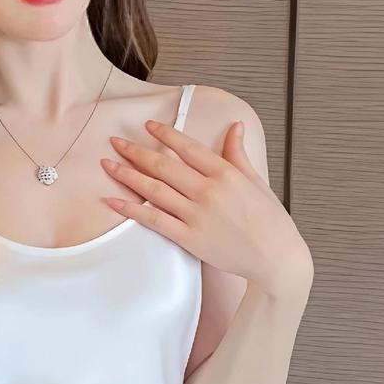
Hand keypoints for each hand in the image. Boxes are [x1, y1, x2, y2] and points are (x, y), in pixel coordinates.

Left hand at [100, 112, 312, 296]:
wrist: (276, 256)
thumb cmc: (269, 220)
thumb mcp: (255, 180)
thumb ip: (237, 154)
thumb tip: (235, 126)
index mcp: (225, 173)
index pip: (187, 147)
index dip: (165, 134)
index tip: (147, 126)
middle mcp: (208, 190)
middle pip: (164, 165)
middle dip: (136, 151)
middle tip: (115, 142)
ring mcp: (197, 215)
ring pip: (154, 190)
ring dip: (127, 175)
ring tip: (108, 164)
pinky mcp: (190, 238)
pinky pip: (154, 220)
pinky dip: (131, 210)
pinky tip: (113, 200)